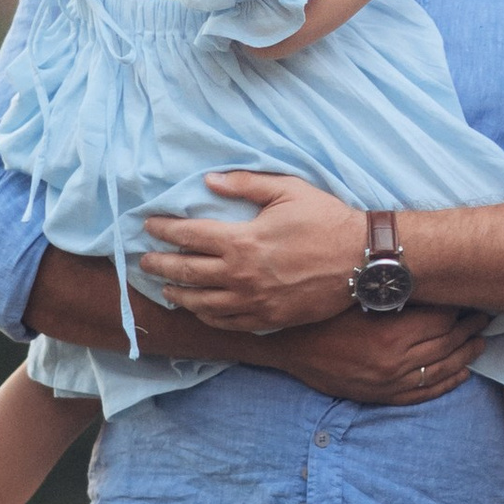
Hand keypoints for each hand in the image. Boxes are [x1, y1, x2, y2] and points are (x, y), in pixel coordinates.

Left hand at [142, 172, 365, 329]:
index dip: (164, 230)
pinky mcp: (267, 318)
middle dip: (159, 264)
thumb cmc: (325, 220)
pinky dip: (205, 316)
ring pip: (201, 303)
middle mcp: (240, 275)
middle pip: (186, 271)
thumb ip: (246, 184)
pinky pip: (226, 322)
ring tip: (164, 287)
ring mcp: (252, 301)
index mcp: (242, 241)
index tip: (149, 226)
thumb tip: (209, 180)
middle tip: (144, 260)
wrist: (360, 260)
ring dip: (177, 293)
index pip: (188, 236)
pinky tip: (198, 309)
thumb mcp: (287, 191)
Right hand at [262, 302, 486, 403]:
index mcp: (390, 335)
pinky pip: (422, 394)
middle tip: (485, 318)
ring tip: (480, 343)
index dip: (460, 310)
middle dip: (469, 330)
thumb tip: (429, 281)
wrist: (290, 345)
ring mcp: (388, 384)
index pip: (441, 322)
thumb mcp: (358, 297)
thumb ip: (393, 294)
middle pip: (446, 346)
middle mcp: (394, 363)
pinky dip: (446, 385)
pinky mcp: (381, 396)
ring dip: (465, 357)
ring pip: (440, 371)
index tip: (471, 299)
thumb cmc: (323, 313)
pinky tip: (462, 374)